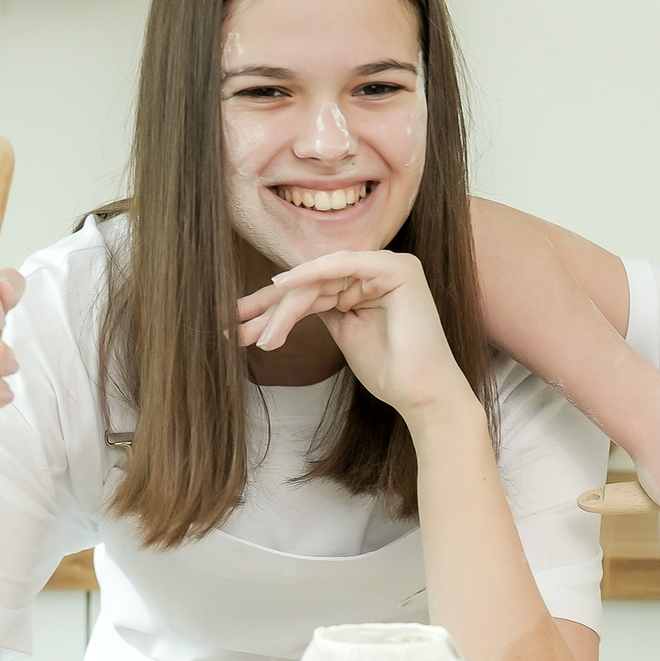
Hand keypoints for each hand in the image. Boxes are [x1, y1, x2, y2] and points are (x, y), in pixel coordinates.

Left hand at [235, 250, 473, 421]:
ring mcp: (390, 265)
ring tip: (261, 337)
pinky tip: (282, 287)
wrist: (424, 395)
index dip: (274, 306)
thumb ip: (323, 309)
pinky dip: (311, 275)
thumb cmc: (391, 372)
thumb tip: (280, 302)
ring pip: (321, 278)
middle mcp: (379, 270)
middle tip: (236, 326)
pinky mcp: (398, 269)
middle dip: (271, 306)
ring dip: (285, 307)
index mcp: (369, 284)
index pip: (313, 289)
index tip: (240, 323)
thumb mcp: (346, 334)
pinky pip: (343, 265)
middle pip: (313, 283)